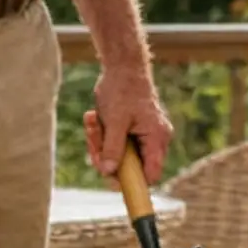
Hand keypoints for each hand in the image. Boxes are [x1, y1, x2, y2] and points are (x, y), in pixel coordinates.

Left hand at [82, 68, 172, 185]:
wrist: (122, 65)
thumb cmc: (122, 89)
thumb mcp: (115, 120)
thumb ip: (112, 148)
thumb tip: (108, 172)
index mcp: (156, 138)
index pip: (151, 175)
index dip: (133, 182)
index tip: (112, 181)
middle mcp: (155, 139)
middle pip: (131, 166)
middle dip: (107, 156)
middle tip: (92, 142)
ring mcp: (144, 135)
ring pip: (120, 154)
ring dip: (101, 143)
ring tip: (91, 123)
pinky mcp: (132, 130)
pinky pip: (116, 143)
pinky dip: (102, 135)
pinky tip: (93, 119)